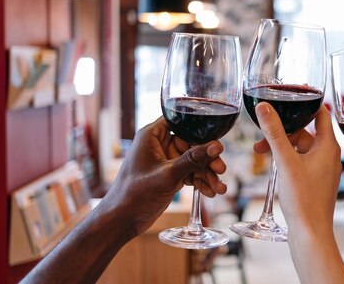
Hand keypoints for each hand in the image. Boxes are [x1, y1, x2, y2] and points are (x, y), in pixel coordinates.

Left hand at [100, 117, 227, 234]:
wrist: (122, 221)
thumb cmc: (135, 194)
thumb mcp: (168, 175)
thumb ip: (193, 159)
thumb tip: (216, 147)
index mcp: (152, 135)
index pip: (181, 121)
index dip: (199, 127)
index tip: (216, 137)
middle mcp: (159, 145)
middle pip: (192, 143)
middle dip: (208, 158)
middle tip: (221, 169)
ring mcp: (165, 161)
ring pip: (194, 161)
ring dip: (207, 174)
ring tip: (220, 188)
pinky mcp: (170, 175)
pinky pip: (190, 173)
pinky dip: (200, 182)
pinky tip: (211, 192)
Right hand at [253, 104, 341, 234]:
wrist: (310, 233)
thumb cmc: (303, 199)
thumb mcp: (285, 160)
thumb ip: (274, 132)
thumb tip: (265, 107)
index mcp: (328, 146)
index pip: (321, 112)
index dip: (307, 101)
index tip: (291, 92)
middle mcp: (330, 155)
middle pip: (306, 130)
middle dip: (284, 129)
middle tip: (263, 131)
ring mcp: (324, 169)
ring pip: (301, 147)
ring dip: (282, 145)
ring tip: (261, 151)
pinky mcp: (317, 182)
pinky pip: (302, 161)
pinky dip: (287, 158)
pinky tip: (272, 165)